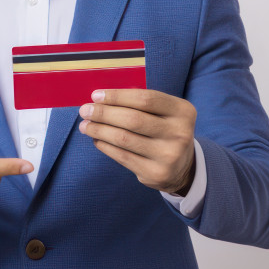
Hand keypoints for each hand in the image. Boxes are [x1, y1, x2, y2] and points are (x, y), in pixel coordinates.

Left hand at [79, 89, 196, 194]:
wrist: (183, 167)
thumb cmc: (165, 131)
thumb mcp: (165, 113)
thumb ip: (141, 105)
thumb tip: (100, 101)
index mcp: (183, 111)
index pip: (145, 99)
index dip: (118, 96)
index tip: (96, 95)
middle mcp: (179, 133)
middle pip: (133, 119)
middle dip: (104, 113)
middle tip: (85, 110)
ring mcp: (168, 155)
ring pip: (124, 139)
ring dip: (99, 130)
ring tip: (85, 125)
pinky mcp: (155, 173)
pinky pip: (122, 156)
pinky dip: (105, 146)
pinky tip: (97, 139)